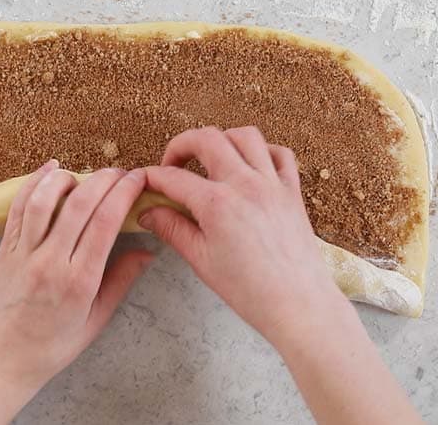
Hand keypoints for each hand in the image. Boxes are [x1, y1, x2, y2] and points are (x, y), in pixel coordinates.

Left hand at [0, 163, 151, 424]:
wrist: (1, 358)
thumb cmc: (52, 346)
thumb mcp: (95, 320)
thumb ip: (120, 282)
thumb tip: (147, 252)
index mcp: (79, 281)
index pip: (105, 223)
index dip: (124, 193)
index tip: (138, 179)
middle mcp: (50, 261)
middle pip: (80, 205)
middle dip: (104, 180)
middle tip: (121, 171)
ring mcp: (23, 252)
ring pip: (45, 200)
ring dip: (68, 178)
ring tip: (87, 173)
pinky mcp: (5, 247)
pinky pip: (19, 207)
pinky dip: (34, 183)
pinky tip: (50, 169)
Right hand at [141, 128, 422, 424]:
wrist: (300, 306)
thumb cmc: (250, 291)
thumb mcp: (200, 260)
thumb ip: (172, 229)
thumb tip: (148, 213)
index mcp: (217, 203)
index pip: (172, 177)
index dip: (151, 177)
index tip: (142, 181)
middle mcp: (245, 184)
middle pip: (207, 138)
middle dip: (181, 145)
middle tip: (173, 165)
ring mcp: (273, 184)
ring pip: (246, 136)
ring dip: (222, 141)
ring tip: (210, 160)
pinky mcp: (292, 192)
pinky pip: (280, 154)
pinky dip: (262, 152)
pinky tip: (249, 168)